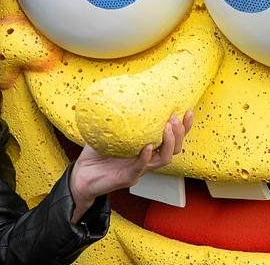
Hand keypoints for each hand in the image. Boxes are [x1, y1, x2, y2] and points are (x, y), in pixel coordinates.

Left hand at [69, 110, 192, 222]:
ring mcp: (138, 169)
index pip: (171, 138)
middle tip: (174, 118)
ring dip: (168, 143)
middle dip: (179, 133)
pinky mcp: (126, 178)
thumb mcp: (109, 130)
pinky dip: (145, 158)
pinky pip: (140, 168)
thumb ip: (118, 116)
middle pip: (174, 149)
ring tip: (167, 128)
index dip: (183, 127)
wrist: (81, 175)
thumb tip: (120, 90)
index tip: (188, 112)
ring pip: (163, 160)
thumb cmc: (96, 154)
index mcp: (146, 148)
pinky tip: (148, 147)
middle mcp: (146, 159)